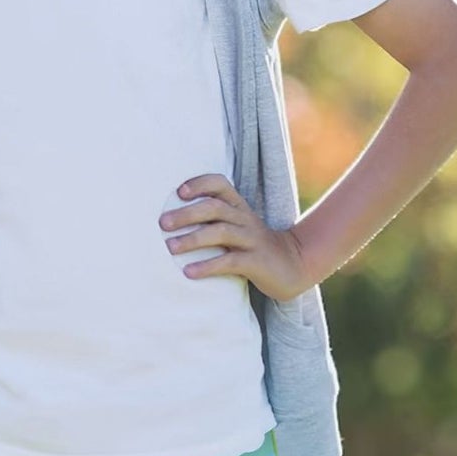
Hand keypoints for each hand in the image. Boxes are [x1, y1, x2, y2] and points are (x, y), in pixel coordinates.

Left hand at [159, 174, 311, 302]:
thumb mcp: (237, 227)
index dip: (199, 184)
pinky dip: (207, 266)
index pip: (220, 184)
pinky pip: (230, 262)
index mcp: (239, 207)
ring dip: (193, 239)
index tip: (178, 192)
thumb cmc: (254, 246)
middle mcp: (245, 219)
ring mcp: (252, 240)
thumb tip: (172, 220)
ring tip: (170, 247)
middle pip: (215, 207)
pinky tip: (188, 272)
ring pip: (221, 232)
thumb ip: (213, 220)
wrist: (293, 265)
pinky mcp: (256, 262)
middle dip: (186, 214)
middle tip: (163, 223)